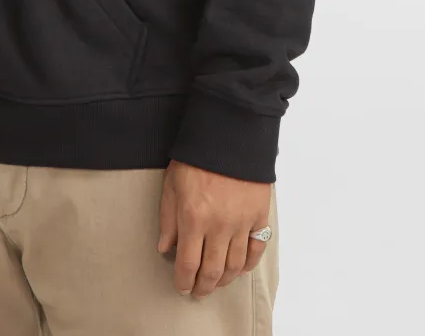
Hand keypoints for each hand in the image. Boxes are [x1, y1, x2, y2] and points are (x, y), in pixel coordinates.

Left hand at [157, 160, 271, 296]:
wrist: (228, 134)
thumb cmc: (195, 157)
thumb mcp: (171, 184)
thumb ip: (167, 219)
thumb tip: (165, 248)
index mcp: (193, 218)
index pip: (188, 264)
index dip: (184, 281)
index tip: (182, 286)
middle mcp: (219, 225)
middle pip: (213, 271)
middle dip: (204, 286)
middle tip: (199, 291)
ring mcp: (242, 222)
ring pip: (235, 265)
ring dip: (225, 279)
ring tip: (217, 282)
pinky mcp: (259, 215)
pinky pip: (256, 248)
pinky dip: (248, 264)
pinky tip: (240, 268)